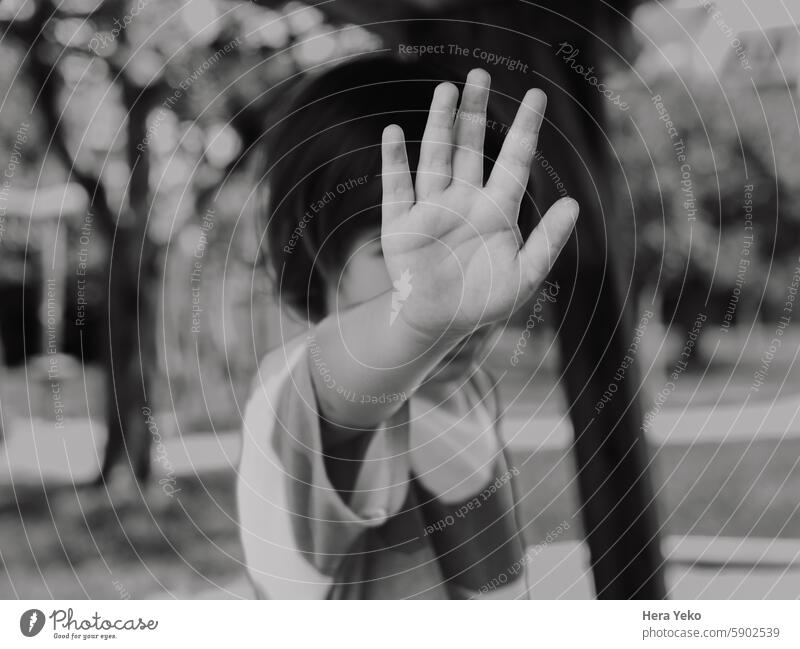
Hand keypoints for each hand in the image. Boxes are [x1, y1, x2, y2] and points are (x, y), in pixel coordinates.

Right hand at [380, 68, 577, 340]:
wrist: (439, 323)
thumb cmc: (484, 301)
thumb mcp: (523, 277)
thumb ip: (547, 242)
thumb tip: (573, 204)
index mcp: (496, 211)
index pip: (514, 161)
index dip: (525, 129)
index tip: (537, 95)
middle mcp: (463, 201)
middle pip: (469, 147)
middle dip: (474, 113)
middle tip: (479, 75)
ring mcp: (430, 209)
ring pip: (435, 157)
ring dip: (439, 125)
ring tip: (445, 91)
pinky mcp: (400, 224)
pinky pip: (396, 187)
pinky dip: (393, 161)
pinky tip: (392, 133)